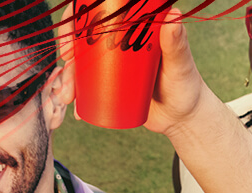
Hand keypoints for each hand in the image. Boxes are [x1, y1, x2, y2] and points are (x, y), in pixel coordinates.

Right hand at [57, 6, 203, 135]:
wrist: (183, 117)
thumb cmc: (186, 86)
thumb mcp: (180, 65)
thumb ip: (177, 43)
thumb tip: (173, 15)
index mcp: (133, 28)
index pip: (99, 15)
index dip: (77, 22)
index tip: (70, 41)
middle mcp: (120, 44)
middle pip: (85, 43)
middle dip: (68, 57)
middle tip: (65, 72)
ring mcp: (114, 68)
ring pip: (84, 68)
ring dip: (69, 80)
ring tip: (68, 98)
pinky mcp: (112, 89)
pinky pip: (89, 90)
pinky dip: (79, 99)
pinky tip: (75, 109)